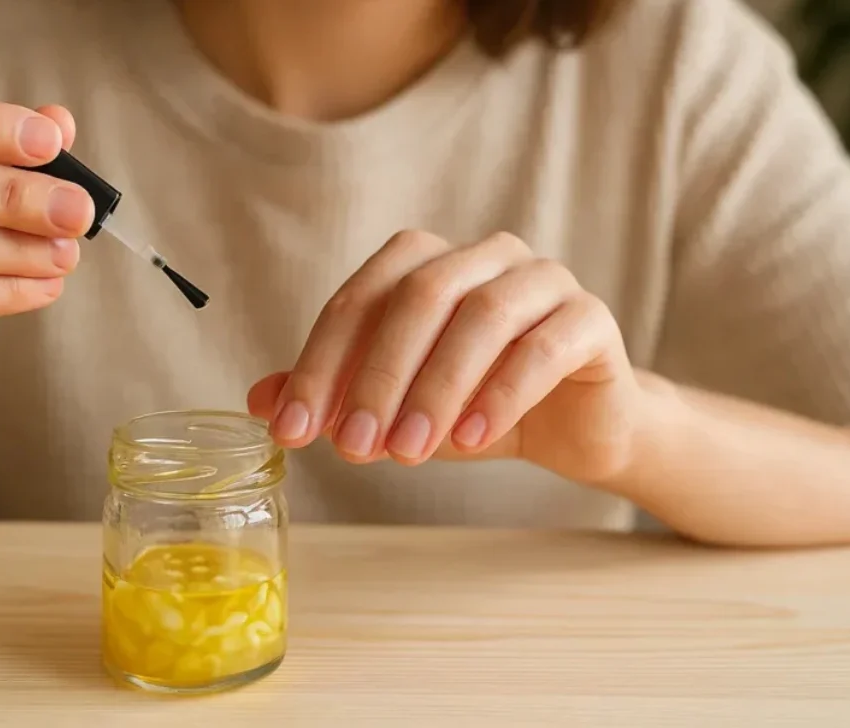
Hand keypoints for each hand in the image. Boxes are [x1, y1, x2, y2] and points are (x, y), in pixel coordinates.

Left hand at [247, 230, 646, 484]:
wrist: (577, 427)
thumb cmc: (478, 406)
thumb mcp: (398, 407)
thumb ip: (337, 396)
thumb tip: (260, 403)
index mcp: (430, 263)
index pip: (361, 297)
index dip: (321, 362)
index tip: (293, 429)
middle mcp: (486, 255)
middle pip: (420, 295)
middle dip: (378, 375)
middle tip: (354, 447)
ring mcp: (544, 279)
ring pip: (482, 316)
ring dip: (437, 388)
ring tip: (408, 453)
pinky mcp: (589, 319)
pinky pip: (543, 346)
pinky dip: (501, 394)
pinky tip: (471, 441)